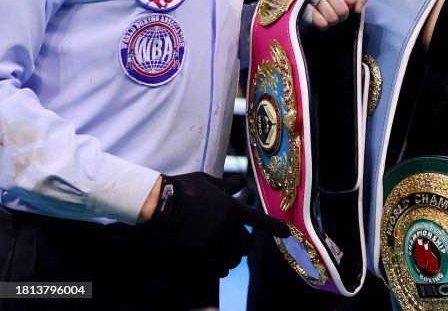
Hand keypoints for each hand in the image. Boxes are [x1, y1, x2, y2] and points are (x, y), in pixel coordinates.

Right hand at [138, 172, 288, 276]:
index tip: (286, 234)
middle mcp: (226, 229)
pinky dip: (219, 269)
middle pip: (246, 245)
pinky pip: (218, 271)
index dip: (275, 228)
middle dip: (243, 245)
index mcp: (231, 208)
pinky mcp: (197, 259)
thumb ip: (226, 186)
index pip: (260, 221)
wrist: (155, 205)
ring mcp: (212, 245)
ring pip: (233, 260)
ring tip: (226, 255)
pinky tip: (214, 264)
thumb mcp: (207, 181)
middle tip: (238, 243)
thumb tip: (240, 182)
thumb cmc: (181, 188)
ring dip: (232, 258)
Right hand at [301, 0, 367, 29]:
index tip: (347, 1)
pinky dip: (324, 23)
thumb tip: (357, 9)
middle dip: (343, 14)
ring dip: (334, 19)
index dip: (351, 3)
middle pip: (342, 10)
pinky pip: (320, 23)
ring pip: (332, 18)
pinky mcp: (303, 7)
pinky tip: (322, 18)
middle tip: (339, 11)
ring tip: (331, 14)